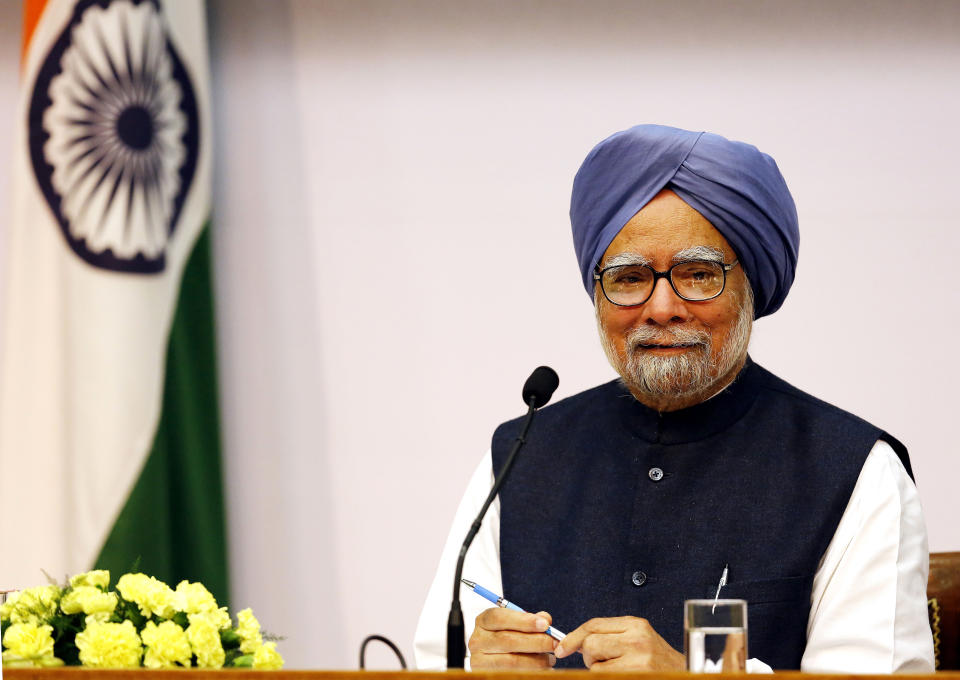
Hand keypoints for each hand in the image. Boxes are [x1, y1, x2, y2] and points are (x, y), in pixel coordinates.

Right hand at [467, 607, 557, 668]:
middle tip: (554, 643)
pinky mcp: (486, 675)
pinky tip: (544, 669)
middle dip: (535, 641)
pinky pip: (513, 674)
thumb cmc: (508, 638)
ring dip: (536, 661)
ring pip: (511, 661)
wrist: (495, 661)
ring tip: (551, 659)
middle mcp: (477, 641)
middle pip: (507, 640)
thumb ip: (530, 620)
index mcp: (483, 622)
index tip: (545, 624)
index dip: (523, 620)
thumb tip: (545, 620)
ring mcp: (479, 661)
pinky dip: (532, 672)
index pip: (499, 617)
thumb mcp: (515, 625)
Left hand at [554, 616, 683, 670]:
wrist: (684, 674)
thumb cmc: (657, 660)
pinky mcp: (636, 674)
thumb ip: (611, 635)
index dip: (573, 637)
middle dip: (588, 656)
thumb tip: (575, 642)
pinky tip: (622, 675)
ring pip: (594, 663)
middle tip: (601, 663)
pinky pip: (602, 676)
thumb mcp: (638, 638)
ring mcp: (638, 659)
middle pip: (590, 643)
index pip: (593, 625)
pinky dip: (604, 677)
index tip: (562, 648)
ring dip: (597, 669)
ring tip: (616, 670)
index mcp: (636, 624)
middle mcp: (637, 638)